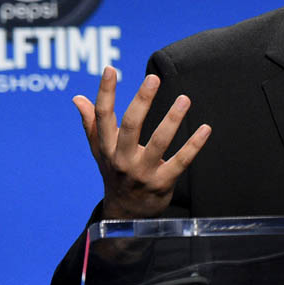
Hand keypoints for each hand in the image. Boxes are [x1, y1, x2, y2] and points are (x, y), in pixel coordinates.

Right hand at [73, 66, 210, 219]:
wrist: (126, 215)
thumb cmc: (115, 174)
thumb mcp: (100, 151)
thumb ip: (91, 124)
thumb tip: (77, 98)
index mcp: (106, 148)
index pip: (102, 117)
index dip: (105, 93)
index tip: (110, 69)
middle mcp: (122, 159)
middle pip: (131, 126)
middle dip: (142, 101)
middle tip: (153, 78)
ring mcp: (143, 173)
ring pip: (159, 142)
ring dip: (173, 119)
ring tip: (185, 99)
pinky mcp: (163, 183)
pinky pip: (181, 162)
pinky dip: (194, 145)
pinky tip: (206, 129)